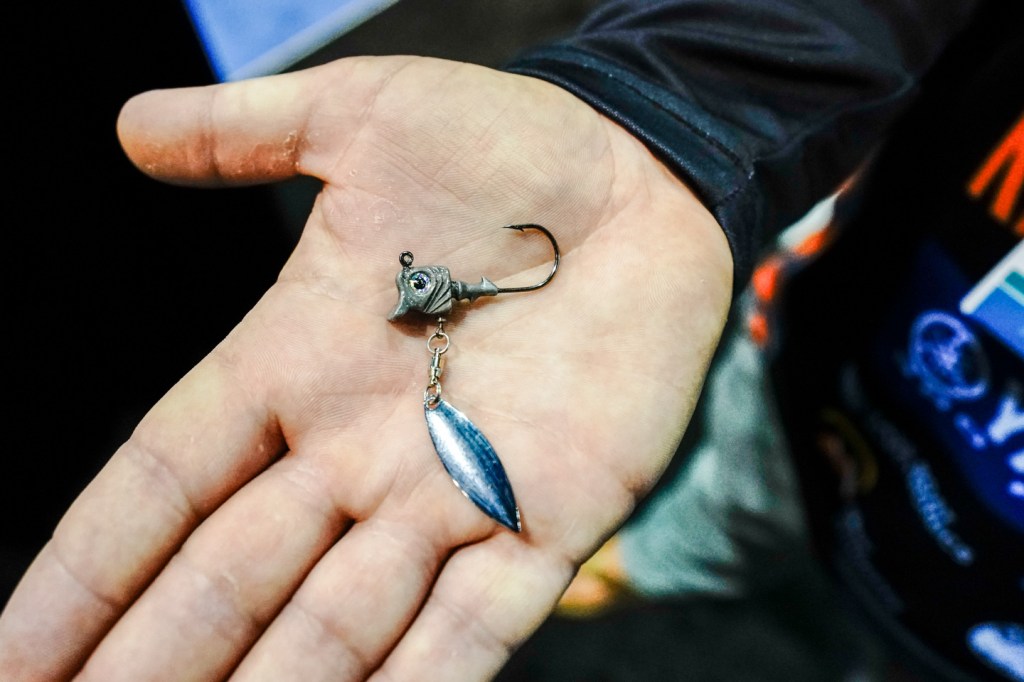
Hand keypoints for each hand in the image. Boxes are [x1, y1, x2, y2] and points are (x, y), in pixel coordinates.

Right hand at [0, 56, 731, 680]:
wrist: (644, 182)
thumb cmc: (509, 148)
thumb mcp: (365, 119)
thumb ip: (249, 133)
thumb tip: (132, 127)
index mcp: (296, 363)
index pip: (161, 484)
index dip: (85, 569)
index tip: (16, 654)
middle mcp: (356, 450)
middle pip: (230, 578)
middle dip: (157, 655)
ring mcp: (449, 493)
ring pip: (336, 625)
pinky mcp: (545, 520)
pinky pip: (469, 631)